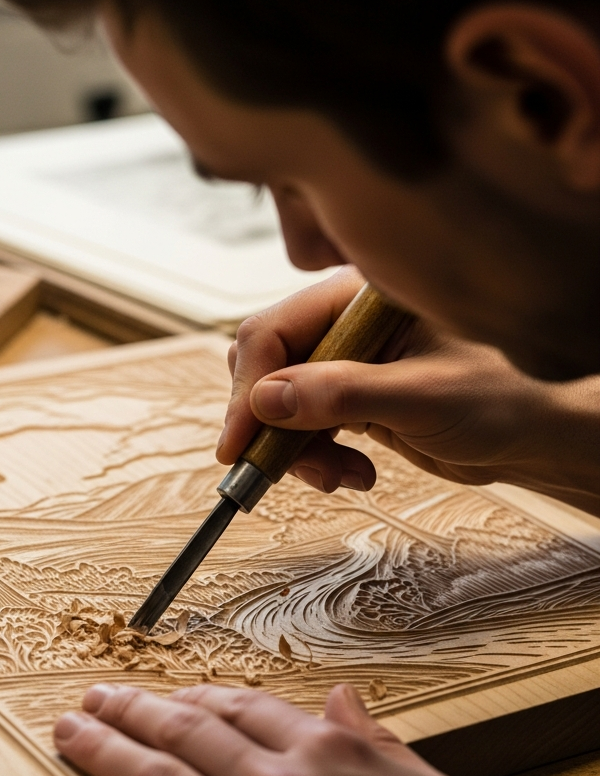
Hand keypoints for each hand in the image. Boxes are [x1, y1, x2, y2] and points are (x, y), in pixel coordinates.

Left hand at [37, 684, 590, 775]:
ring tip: (69, 731)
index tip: (174, 695)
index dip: (198, 698)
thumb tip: (341, 699)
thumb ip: (377, 741)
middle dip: (133, 709)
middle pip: (186, 731)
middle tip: (97, 698)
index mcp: (328, 755)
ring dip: (103, 749)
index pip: (243, 708)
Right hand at [218, 266, 599, 515]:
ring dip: (294, 450)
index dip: (248, 389)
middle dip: (269, 425)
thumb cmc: (506, 397)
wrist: (537, 433)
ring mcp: (344, 362)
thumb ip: (342, 394)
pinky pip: (302, 427)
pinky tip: (353, 473)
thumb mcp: (423, 395)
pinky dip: (314, 457)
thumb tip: (265, 400)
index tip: (238, 442)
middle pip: (266, 367)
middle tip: (279, 469)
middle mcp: (344, 323)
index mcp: (358, 298)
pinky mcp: (347, 397)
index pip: (273, 331)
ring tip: (339, 477)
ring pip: (277, 404)